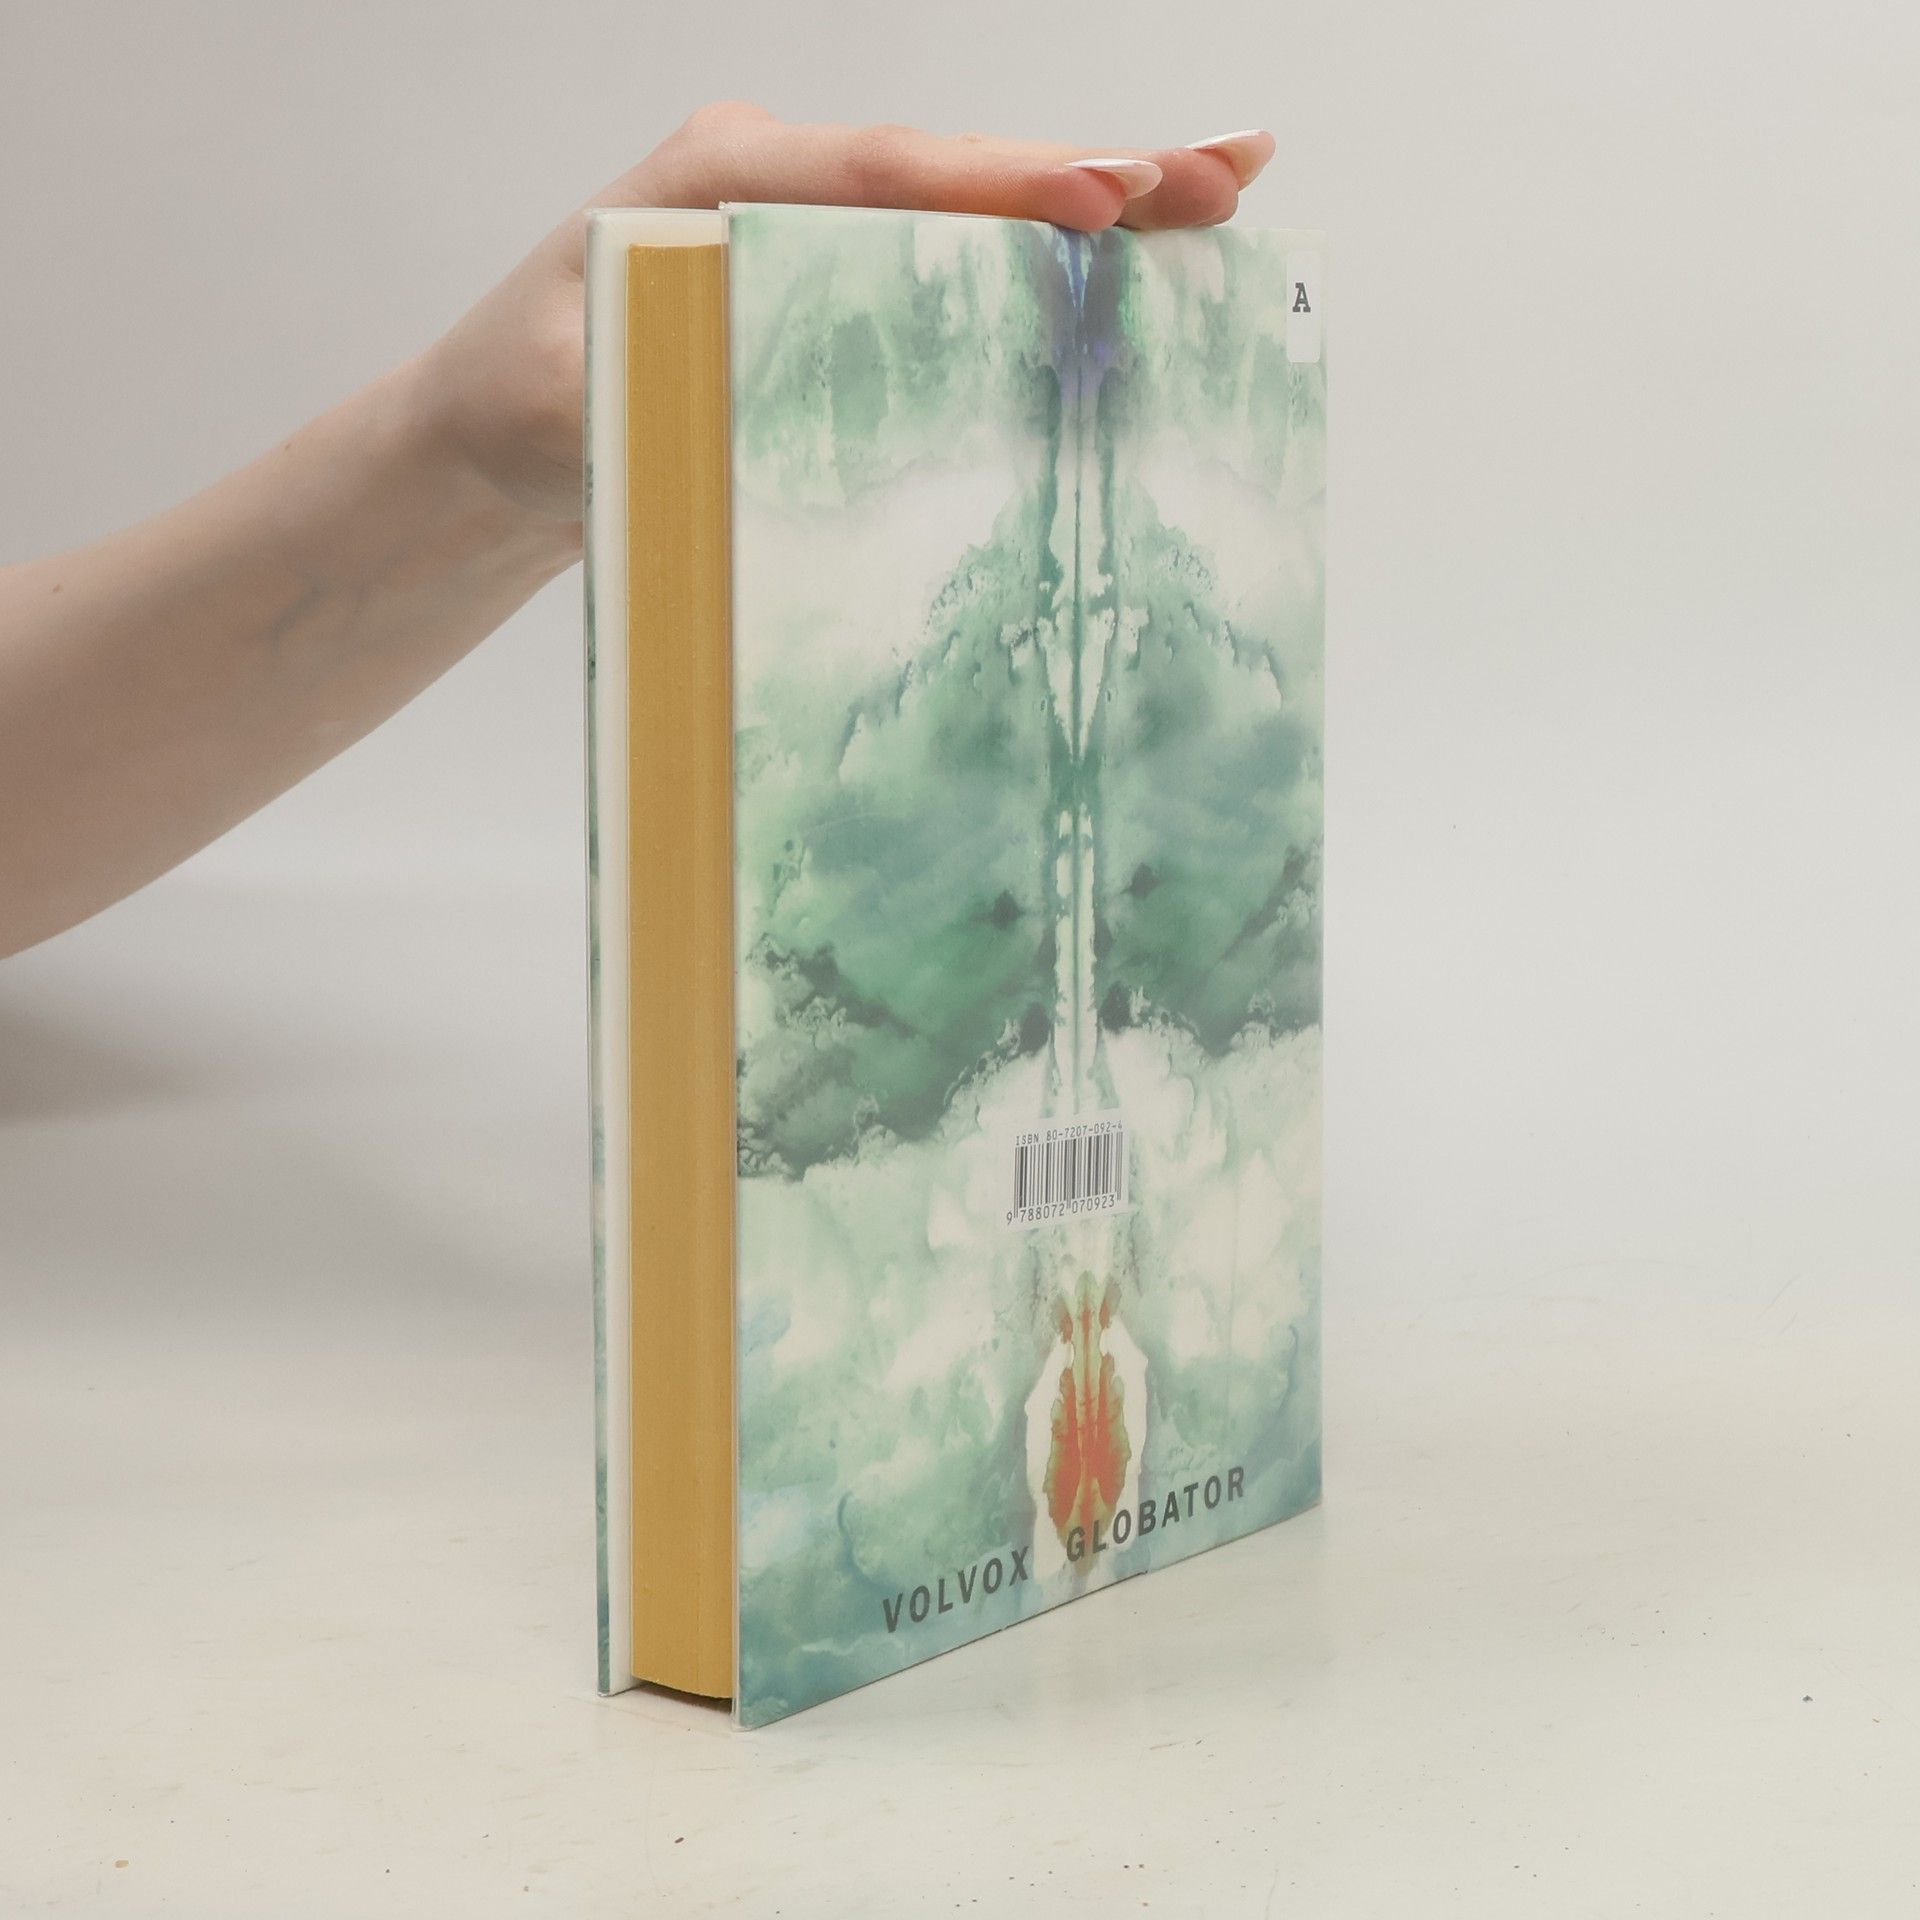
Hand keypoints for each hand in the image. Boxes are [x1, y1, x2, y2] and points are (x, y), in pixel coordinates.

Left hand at [417, 104, 1275, 525]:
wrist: (494, 437)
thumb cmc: (524, 411)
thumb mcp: (572, 400)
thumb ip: (661, 377)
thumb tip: (776, 387)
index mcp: (719, 182)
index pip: (880, 177)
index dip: (996, 190)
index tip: (1098, 203)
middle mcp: (779, 184)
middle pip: (955, 171)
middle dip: (1094, 173)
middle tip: (1227, 174)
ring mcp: (814, 230)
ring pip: (971, 208)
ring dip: (1097, 205)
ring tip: (1223, 194)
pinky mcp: (836, 286)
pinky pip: (954, 263)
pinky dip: (1047, 263)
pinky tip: (1135, 261)